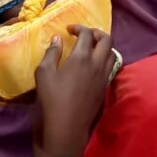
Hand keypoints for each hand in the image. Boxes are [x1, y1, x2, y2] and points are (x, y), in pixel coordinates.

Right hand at [33, 26, 113, 156]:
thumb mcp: (44, 73)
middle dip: (96, 33)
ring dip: (104, 46)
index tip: (69, 30)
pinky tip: (93, 66)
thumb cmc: (51, 99)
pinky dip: (105, 60)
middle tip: (84, 35)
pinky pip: (111, 67)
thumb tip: (57, 39)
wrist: (66, 128)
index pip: (87, 34)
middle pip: (107, 40)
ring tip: (91, 48)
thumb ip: (52, 53)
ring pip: (112, 53)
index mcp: (82, 57)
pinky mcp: (105, 89)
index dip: (79, 28)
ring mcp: (104, 77)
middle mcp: (97, 64)